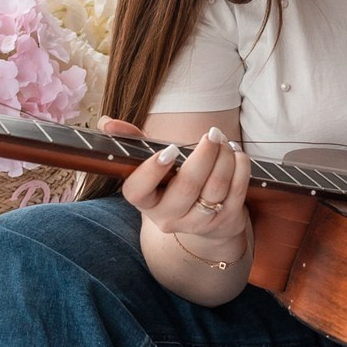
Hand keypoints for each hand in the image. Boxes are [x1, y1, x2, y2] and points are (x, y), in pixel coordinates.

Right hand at [105, 116, 251, 252]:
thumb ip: (133, 142)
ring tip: (224, 141)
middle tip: (211, 134)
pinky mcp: (224, 222)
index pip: (138, 191)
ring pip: (215, 187)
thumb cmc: (173, 183)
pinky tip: (236, 154)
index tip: (169, 150)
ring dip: (225, 157)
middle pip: (187, 186)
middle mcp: (168, 217)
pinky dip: (240, 167)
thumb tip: (106, 122)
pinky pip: (236, 191)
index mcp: (145, 201)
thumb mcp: (152, 165)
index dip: (151, 170)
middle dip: (203, 155)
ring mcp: (198, 223)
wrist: (204, 220)